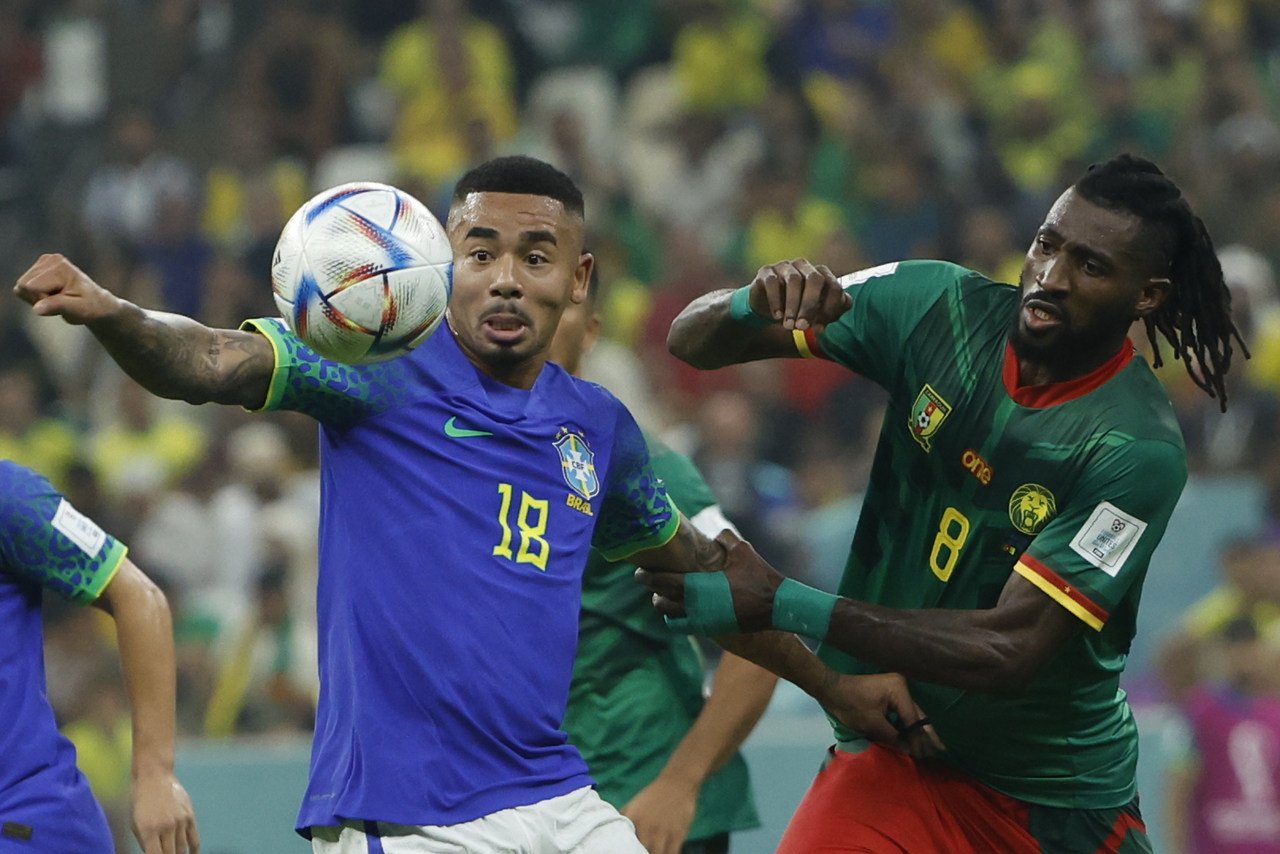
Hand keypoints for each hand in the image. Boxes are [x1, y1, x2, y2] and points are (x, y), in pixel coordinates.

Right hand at [14, 254, 122, 324]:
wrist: (97, 302)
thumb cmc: (90, 307)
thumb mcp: (77, 309)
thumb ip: (57, 306)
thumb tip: (37, 309)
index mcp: (60, 268)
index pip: (30, 287)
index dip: (41, 300)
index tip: (61, 301)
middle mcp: (50, 259)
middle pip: (23, 286)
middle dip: (38, 298)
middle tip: (60, 300)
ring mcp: (44, 261)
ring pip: (21, 287)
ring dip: (37, 297)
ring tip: (58, 297)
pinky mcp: (39, 267)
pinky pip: (22, 287)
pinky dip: (35, 295)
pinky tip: (52, 294)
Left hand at [132, 769, 199, 853]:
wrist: (155, 777)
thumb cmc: (140, 802)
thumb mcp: (135, 824)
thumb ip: (145, 842)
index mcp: (148, 830)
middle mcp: (166, 827)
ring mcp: (180, 821)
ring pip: (182, 849)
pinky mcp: (190, 816)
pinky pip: (194, 839)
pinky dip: (194, 850)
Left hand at [622, 775, 698, 853]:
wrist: (676, 783)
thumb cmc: (652, 797)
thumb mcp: (633, 805)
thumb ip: (622, 820)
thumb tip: (610, 831)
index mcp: (633, 820)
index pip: (626, 844)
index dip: (627, 850)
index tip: (628, 850)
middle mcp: (647, 827)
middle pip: (641, 852)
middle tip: (642, 852)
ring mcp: (663, 831)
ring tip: (653, 852)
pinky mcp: (678, 834)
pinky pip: (672, 853)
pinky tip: (665, 852)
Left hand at [638, 531, 781, 632]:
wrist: (777, 606)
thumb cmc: (760, 576)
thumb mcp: (743, 550)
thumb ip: (724, 539)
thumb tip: (715, 537)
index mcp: (699, 587)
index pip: (664, 582)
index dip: (648, 577)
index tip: (638, 572)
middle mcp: (697, 606)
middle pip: (663, 600)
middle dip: (653, 591)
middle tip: (647, 581)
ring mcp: (703, 621)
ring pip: (672, 616)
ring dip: (665, 606)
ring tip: (662, 596)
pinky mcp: (711, 629)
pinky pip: (685, 626)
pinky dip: (678, 618)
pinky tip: (680, 609)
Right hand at [748, 259, 850, 331]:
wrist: (767, 308)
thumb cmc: (796, 310)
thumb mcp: (816, 313)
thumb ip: (832, 310)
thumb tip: (838, 310)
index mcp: (821, 274)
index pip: (833, 286)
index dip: (829, 308)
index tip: (818, 328)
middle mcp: (804, 266)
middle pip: (815, 279)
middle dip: (810, 306)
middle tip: (802, 327)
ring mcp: (785, 266)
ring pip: (793, 280)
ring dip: (792, 306)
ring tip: (789, 326)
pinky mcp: (766, 271)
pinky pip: (772, 282)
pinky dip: (775, 300)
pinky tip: (777, 317)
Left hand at [817, 672, 943, 758]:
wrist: (831, 689)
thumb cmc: (850, 704)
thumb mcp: (872, 724)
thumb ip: (893, 737)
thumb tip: (909, 749)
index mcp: (899, 690)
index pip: (913, 719)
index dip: (919, 739)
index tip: (925, 755)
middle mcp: (901, 687)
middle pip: (917, 715)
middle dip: (926, 734)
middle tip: (940, 750)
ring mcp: (895, 689)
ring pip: (911, 714)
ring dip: (917, 731)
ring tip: (929, 748)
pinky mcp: (888, 694)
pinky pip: (902, 712)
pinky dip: (906, 725)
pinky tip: (913, 737)